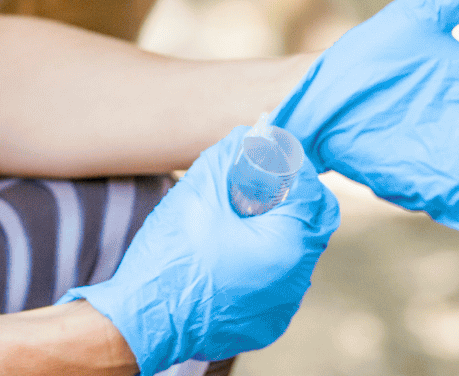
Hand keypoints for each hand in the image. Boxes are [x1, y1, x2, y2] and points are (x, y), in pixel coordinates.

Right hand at [60, 127, 339, 373]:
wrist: (144, 320)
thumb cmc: (171, 257)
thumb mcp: (198, 193)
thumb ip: (230, 156)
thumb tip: (251, 134)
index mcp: (287, 245)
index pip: (311, 190)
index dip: (292, 165)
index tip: (269, 155)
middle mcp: (295, 279)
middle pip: (314, 222)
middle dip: (292, 196)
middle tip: (258, 184)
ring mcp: (283, 306)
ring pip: (299, 253)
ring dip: (277, 229)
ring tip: (238, 220)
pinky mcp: (268, 323)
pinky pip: (280, 282)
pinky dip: (265, 261)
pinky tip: (231, 254)